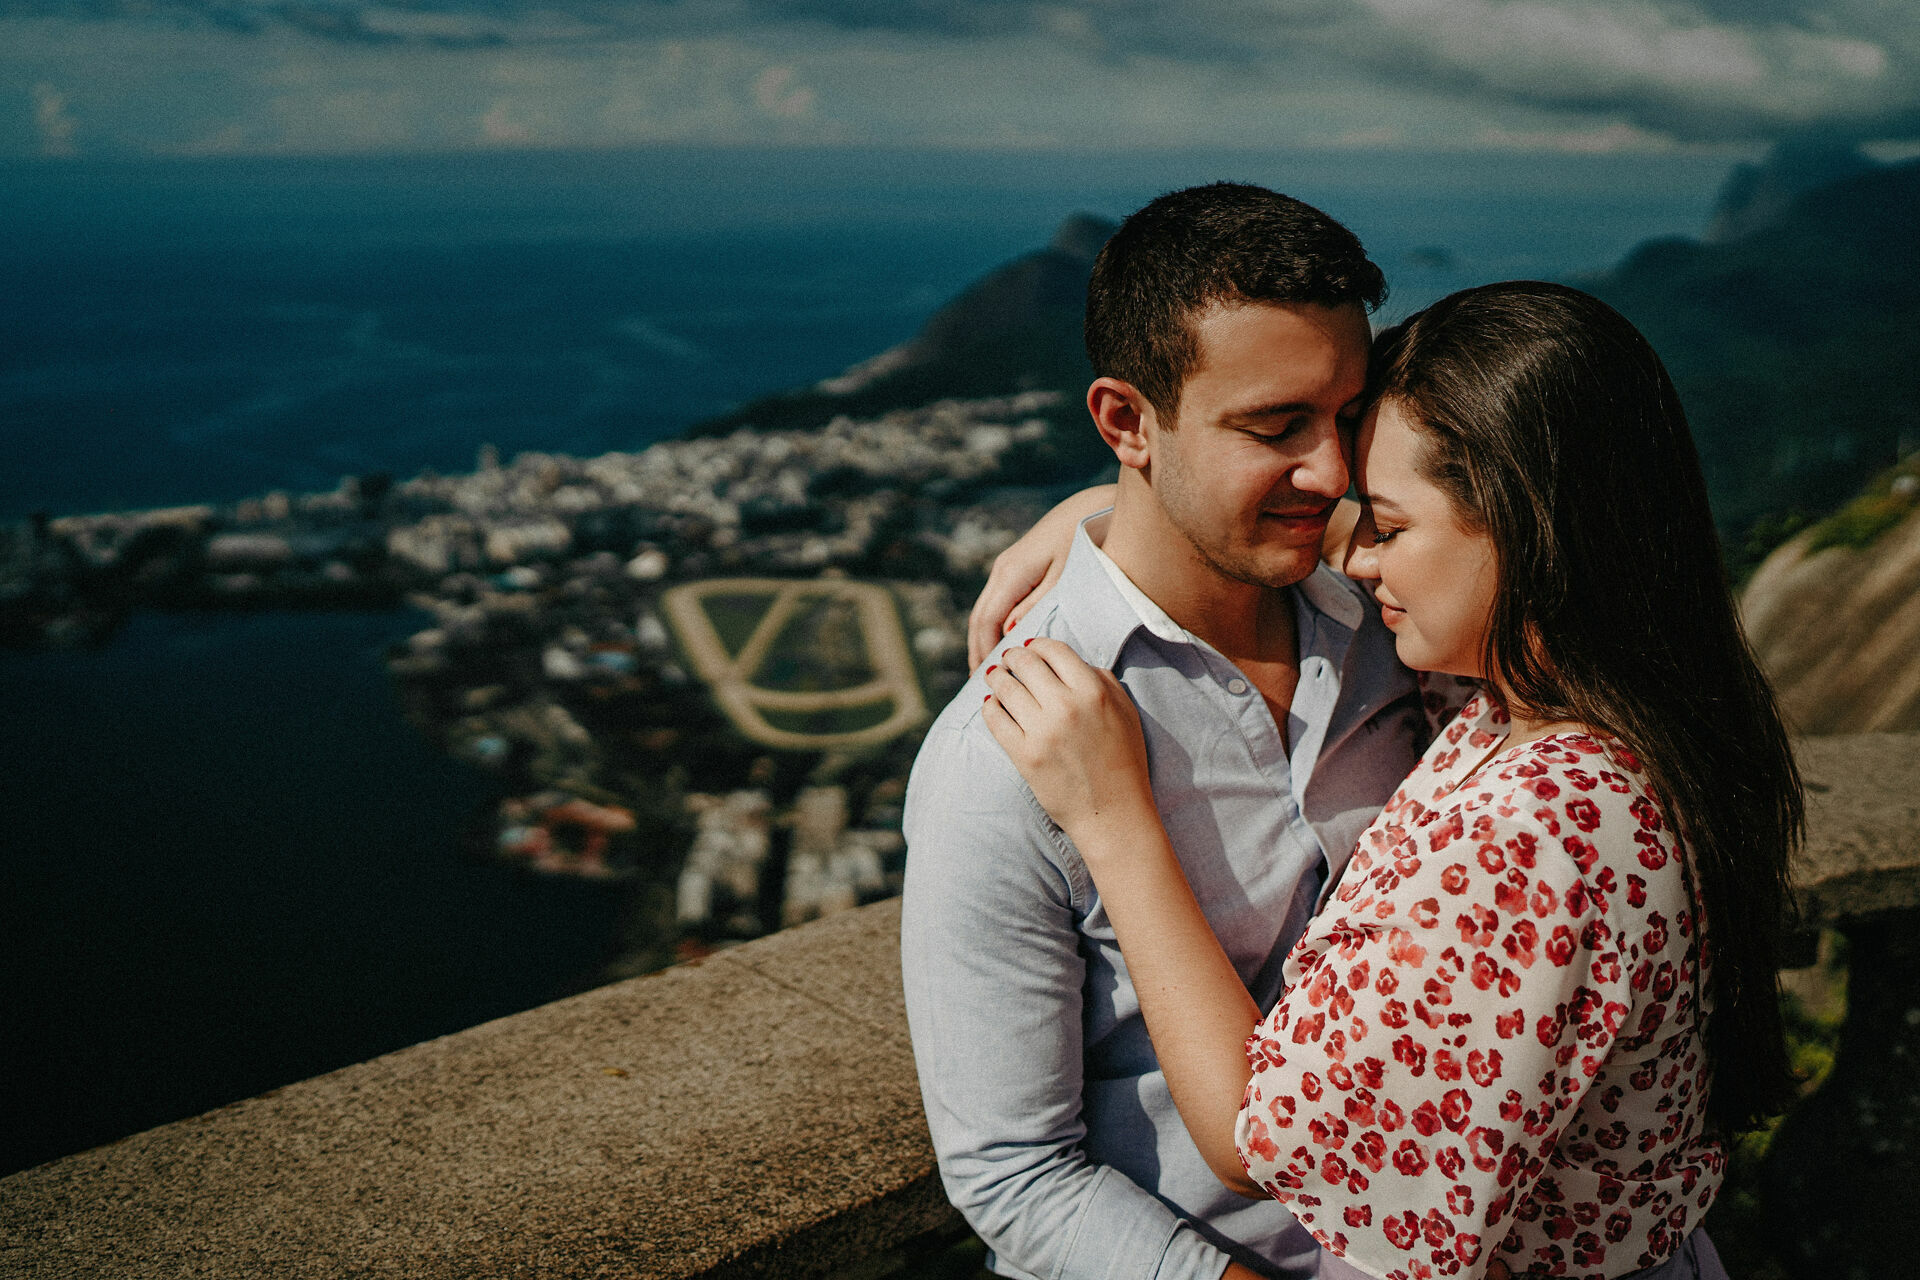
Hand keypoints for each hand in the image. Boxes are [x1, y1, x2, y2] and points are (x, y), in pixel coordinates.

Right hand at [966, 485, 1115, 667]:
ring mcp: (1008, 568)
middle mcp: (1003, 570)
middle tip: (982, 687)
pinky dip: (996, 627)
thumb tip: (1010, 633)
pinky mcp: (1018, 568)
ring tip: (991, 672)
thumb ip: (1037, 607)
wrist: (1094, 509)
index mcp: (1011, 574)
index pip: (986, 623)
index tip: (987, 683)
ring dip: (985, 640)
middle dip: (978, 652)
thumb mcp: (1065, 580)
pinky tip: (1005, 644)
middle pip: (980, 619)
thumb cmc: (1085, 543)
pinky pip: (999, 603)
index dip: (984, 654)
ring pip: (986, 611)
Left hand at [981, 638, 1153, 839]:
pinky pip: (995, 719)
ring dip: (997, 678)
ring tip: (995, 677)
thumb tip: (1071, 661)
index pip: (1054, 650)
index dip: (1038, 644)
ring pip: (1005, 687)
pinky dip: (990, 707)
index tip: (1031, 647)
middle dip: (1012, 657)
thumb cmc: (1124, 761)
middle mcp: (1066, 706)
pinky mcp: (1024, 756)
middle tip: (1008, 659)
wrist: (1113, 813)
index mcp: (1093, 692)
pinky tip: (993, 705)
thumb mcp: (1126, 712)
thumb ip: (1102, 680)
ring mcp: (1042, 732)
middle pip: (1025, 663)